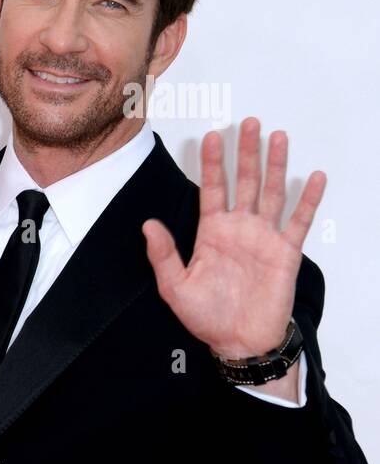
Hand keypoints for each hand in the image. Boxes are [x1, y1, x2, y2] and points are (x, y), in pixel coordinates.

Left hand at [142, 117, 324, 357]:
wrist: (238, 341)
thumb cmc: (206, 316)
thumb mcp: (174, 286)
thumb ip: (163, 255)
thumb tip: (147, 224)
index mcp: (212, 232)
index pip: (213, 188)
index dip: (213, 162)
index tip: (212, 135)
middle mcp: (239, 228)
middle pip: (244, 181)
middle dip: (246, 152)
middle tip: (249, 122)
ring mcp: (264, 237)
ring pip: (272, 192)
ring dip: (276, 165)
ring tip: (278, 136)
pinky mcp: (286, 252)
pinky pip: (299, 221)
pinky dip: (309, 199)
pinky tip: (315, 176)